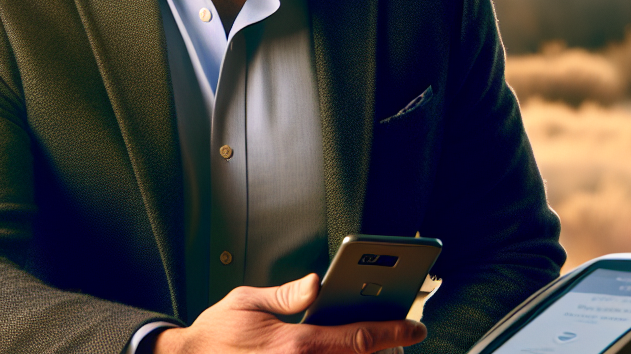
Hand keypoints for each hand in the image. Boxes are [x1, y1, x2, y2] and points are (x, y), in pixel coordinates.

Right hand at [155, 273, 425, 353]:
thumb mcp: (247, 302)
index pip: (358, 339)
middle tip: (401, 339)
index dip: (393, 333)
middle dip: (384, 352)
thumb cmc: (214, 334)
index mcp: (295, 344)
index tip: (416, 327)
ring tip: (374, 348)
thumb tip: (317, 283)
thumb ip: (287, 294)